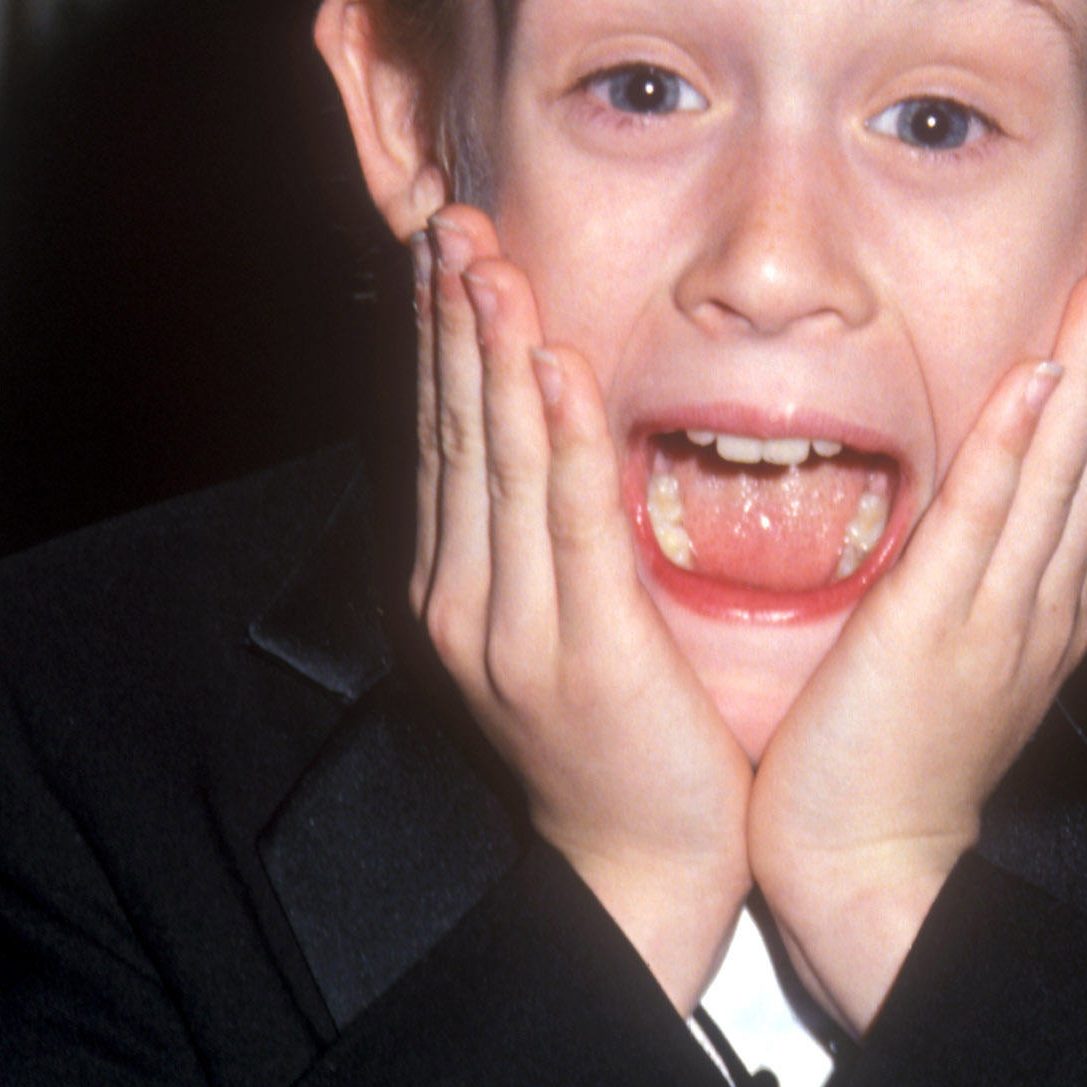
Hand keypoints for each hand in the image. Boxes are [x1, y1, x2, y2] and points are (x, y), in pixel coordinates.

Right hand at [415, 209, 754, 1010]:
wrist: (643, 871)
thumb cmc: (626, 745)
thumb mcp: (566, 626)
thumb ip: (548, 538)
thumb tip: (550, 436)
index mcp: (461, 589)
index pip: (446, 437)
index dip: (443, 337)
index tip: (446, 246)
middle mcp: (467, 599)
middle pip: (456, 431)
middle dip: (451, 318)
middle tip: (448, 215)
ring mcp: (515, 628)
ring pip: (500, 461)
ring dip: (493, 352)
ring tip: (487, 259)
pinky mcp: (583, 652)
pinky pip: (570, 524)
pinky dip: (561, 440)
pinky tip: (557, 369)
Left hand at [748, 219, 1086, 1034]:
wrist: (866, 873)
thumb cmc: (876, 771)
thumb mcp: (933, 656)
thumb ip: (953, 580)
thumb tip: (953, 513)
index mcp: (1039, 602)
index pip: (1082, 458)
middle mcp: (1041, 597)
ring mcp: (1003, 612)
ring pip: (1063, 461)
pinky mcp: (944, 629)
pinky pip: (993, 520)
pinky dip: (1024, 445)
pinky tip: (1045, 375)